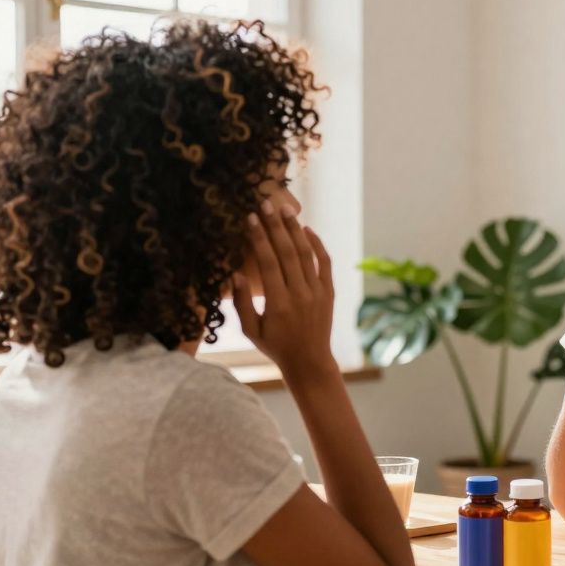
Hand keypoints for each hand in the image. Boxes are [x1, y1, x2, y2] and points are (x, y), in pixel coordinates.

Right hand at [234, 200, 335, 373]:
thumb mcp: (250, 331)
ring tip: (285, 209)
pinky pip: (325, 263)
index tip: (250, 218)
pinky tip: (307, 229)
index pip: (268, 263)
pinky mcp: (328, 292)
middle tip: (266, 204)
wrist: (309, 361)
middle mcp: (300, 295)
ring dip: (295, 230)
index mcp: (278, 304)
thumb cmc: (275, 346)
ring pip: (307, 254)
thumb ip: (242, 303)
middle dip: (275, 226)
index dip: (259, 239)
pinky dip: (317, 244)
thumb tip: (236, 273)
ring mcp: (317, 292)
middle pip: (287, 253)